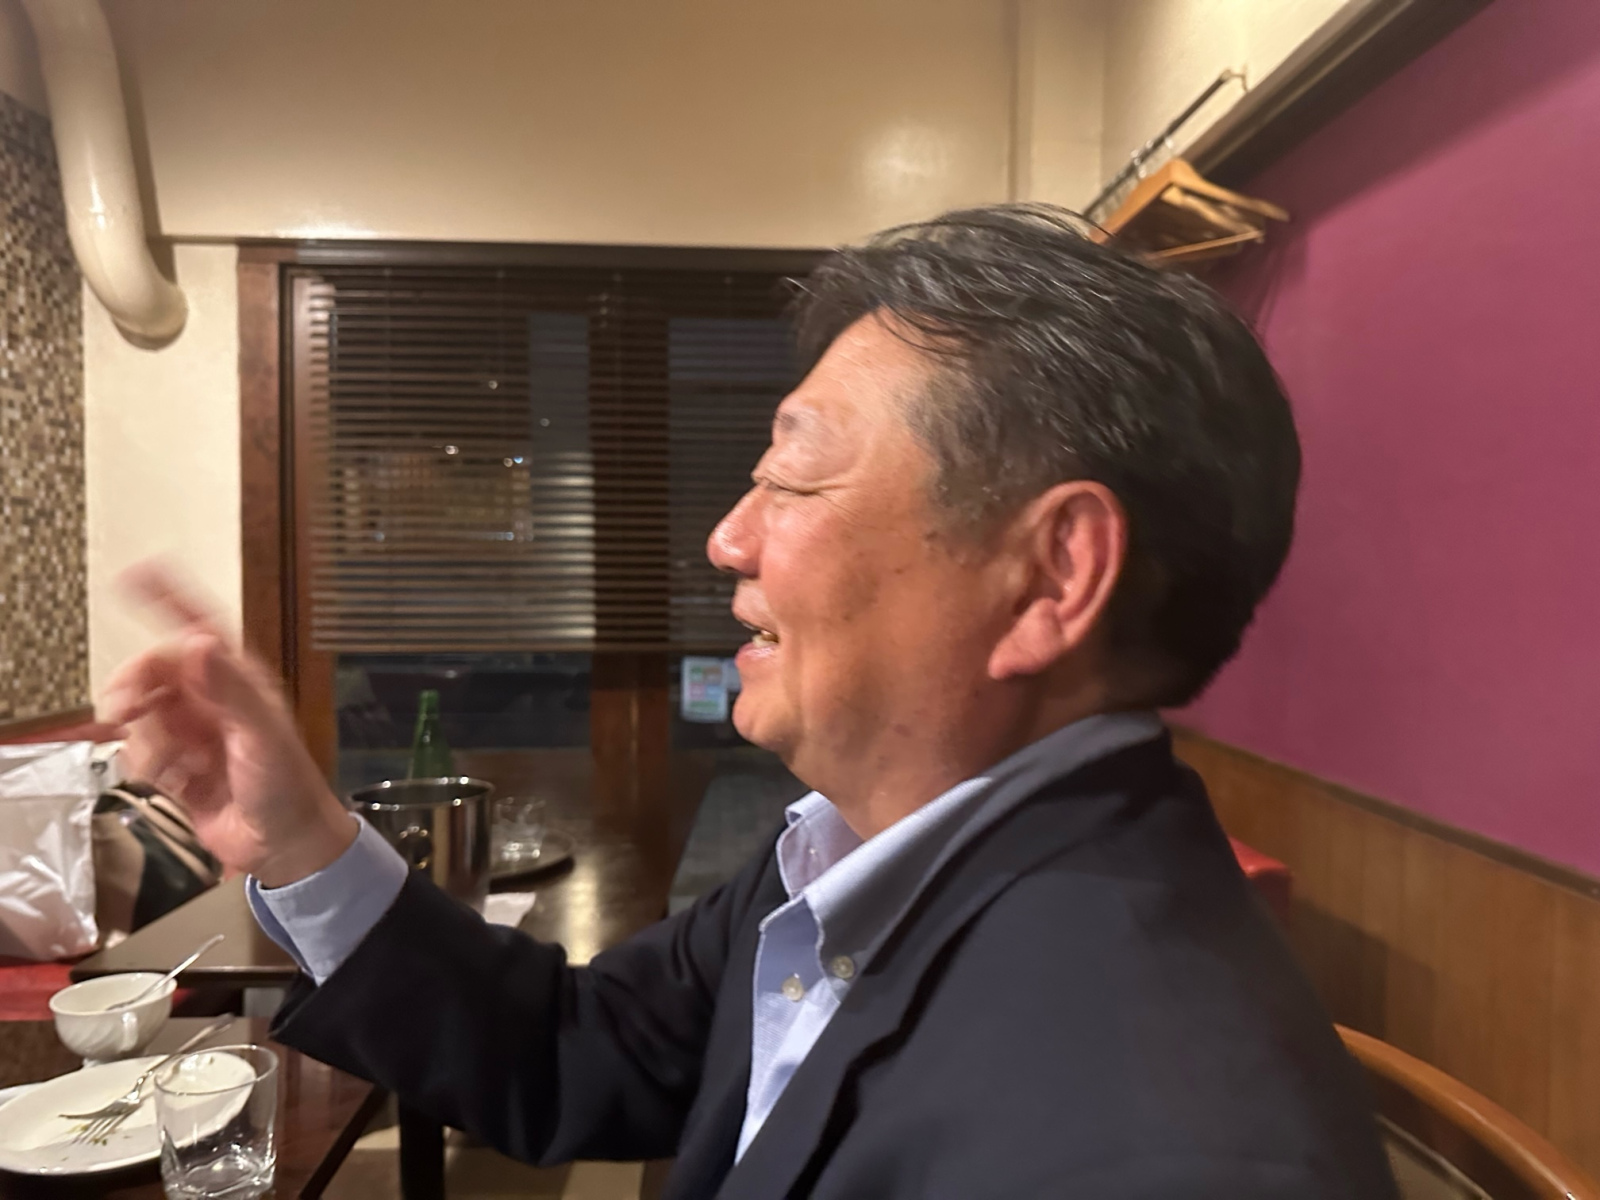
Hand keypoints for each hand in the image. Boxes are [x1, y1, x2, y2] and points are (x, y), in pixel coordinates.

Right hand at [99, 563, 355, 886]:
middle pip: (152, 672)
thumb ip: (228, 691)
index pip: (200, 626)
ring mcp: (191, 731)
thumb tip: (199, 644)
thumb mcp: (261, 735)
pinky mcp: (174, 764)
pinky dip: (148, 767)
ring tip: (180, 766)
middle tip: (124, 708)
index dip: (168, 598)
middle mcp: (211, 699)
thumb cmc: (288, 786)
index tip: (134, 576)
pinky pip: (139, 752)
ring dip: (148, 742)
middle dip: (133, 688)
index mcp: (238, 681)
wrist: (284, 846)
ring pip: (140, 716)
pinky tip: (178, 783)